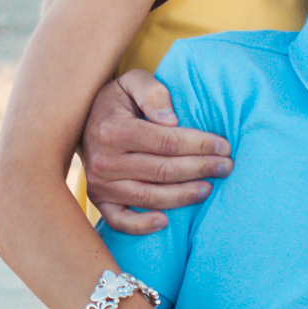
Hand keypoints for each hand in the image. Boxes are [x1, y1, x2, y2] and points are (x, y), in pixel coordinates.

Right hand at [82, 71, 229, 234]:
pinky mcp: (98, 200)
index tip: (224, 146)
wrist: (80, 121)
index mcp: (114, 130)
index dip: (200, 145)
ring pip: (150, 197)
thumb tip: (172, 120)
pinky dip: (142, 225)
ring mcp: (100, 184)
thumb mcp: (132, 83)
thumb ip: (153, 93)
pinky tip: (166, 221)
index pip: (167, 142)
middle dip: (201, 169)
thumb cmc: (115, 101)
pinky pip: (120, 221)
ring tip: (209, 188)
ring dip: (183, 196)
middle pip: (163, 171)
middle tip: (227, 167)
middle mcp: (105, 161)